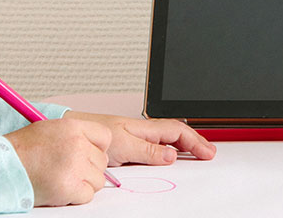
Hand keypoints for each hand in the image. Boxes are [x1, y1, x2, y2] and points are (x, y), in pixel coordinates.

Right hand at [4, 118, 111, 206]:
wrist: (2, 166)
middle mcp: (76, 144)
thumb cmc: (23, 150)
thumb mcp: (51, 129)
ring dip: (83, 183)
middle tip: (67, 169)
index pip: (105, 136)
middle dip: (88, 168)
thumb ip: (76, 135)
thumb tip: (96, 149)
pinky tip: (59, 188)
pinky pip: (88, 195)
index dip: (97, 147)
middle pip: (102, 161)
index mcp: (73, 127)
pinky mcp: (70, 187)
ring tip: (61, 178)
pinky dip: (75, 196)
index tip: (87, 153)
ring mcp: (74, 166)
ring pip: (98, 180)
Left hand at [63, 110, 217, 165]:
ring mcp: (136, 136)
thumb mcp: (123, 145)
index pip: (177, 131)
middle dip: (195, 141)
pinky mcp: (128, 144)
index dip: (195, 141)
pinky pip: (156, 145)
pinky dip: (169, 149)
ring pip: (167, 138)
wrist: (72, 132)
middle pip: (176, 133)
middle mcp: (142, 130)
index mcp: (144, 127)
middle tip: (209, 152)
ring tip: (197, 152)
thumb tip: (172, 155)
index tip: (208, 152)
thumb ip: (148, 150)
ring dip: (184, 144)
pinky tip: (170, 155)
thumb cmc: (92, 134)